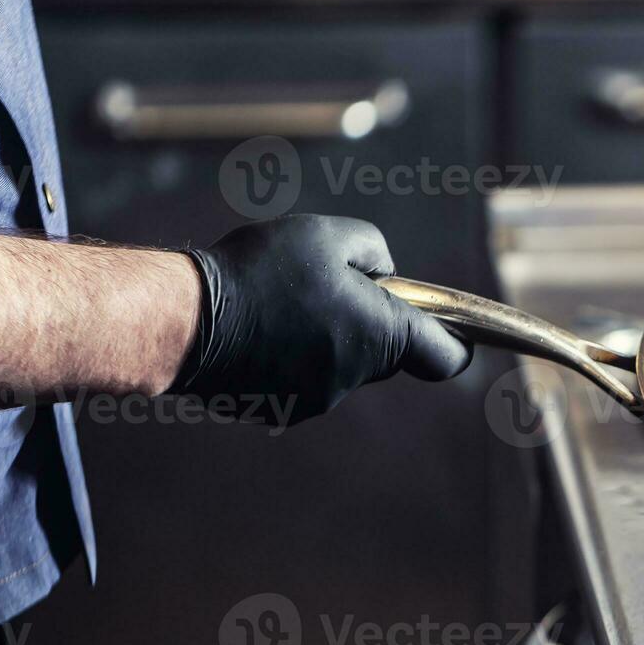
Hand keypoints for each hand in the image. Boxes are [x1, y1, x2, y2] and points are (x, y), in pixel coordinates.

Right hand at [172, 215, 470, 423]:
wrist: (185, 321)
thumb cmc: (262, 270)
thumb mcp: (330, 235)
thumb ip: (374, 251)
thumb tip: (383, 277)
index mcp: (382, 335)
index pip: (445, 356)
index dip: (455, 342)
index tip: (458, 332)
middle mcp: (354, 377)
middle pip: (384, 353)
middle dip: (370, 323)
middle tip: (328, 285)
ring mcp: (315, 399)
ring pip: (339, 363)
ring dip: (325, 336)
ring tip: (279, 302)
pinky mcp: (278, 409)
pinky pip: (300, 377)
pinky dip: (290, 355)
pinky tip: (257, 327)